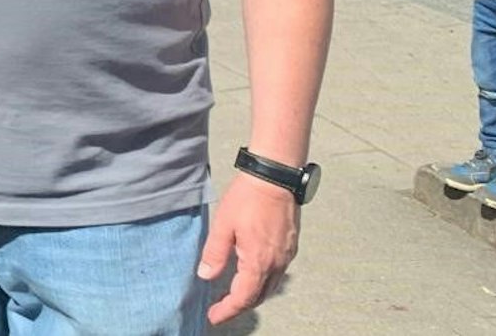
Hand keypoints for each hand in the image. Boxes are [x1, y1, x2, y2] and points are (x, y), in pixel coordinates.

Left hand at [197, 174, 299, 324]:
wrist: (274, 178)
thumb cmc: (247, 199)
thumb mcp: (223, 225)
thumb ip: (215, 253)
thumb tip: (205, 276)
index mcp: (258, 261)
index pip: (243, 297)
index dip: (227, 310)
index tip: (213, 318)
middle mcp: (277, 263)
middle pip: (258, 296)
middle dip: (239, 306)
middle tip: (219, 309)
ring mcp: (286, 256)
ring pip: (269, 287)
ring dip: (251, 295)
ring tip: (231, 296)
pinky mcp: (290, 247)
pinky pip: (276, 274)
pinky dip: (262, 282)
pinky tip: (250, 275)